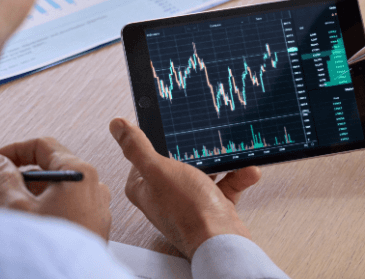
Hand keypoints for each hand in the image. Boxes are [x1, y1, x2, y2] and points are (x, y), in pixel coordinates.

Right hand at [0, 138, 111, 239]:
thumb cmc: (53, 246)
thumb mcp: (18, 208)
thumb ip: (5, 179)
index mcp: (79, 172)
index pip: (44, 146)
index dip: (14, 151)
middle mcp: (93, 185)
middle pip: (47, 172)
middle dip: (14, 183)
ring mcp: (96, 206)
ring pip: (54, 194)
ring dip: (24, 200)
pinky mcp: (94, 225)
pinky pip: (65, 210)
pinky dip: (42, 213)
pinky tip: (22, 228)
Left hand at [109, 118, 260, 260]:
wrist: (220, 240)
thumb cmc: (187, 210)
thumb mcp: (159, 169)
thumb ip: (137, 147)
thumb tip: (117, 125)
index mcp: (144, 187)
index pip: (146, 155)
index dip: (159, 140)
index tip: (173, 128)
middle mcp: (164, 196)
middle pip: (178, 162)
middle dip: (196, 151)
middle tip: (205, 139)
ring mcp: (189, 201)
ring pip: (205, 173)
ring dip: (221, 162)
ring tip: (231, 153)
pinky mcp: (212, 207)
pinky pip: (225, 185)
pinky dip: (237, 176)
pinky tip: (247, 170)